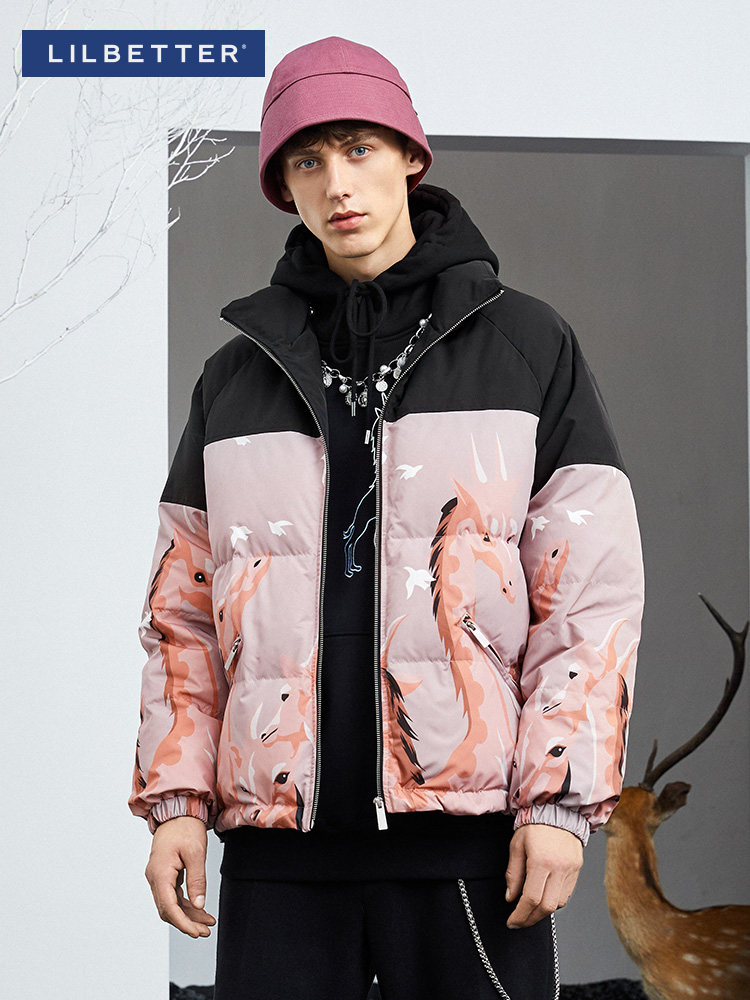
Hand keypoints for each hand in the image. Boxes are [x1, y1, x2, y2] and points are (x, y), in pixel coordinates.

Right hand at [144, 815, 215, 937]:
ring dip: (188, 915)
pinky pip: (173, 894)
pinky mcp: (165, 874)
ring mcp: (158, 876)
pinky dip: (186, 903)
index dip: (183, 923)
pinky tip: (200, 909)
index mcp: (160, 873)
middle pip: (168, 909)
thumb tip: (199, 905)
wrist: (178, 810)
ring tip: (207, 923)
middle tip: (206, 931)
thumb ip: (197, 879)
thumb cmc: (186, 827)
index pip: (168, 907)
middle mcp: (155, 877)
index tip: (197, 932)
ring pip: (171, 904)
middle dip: (186, 922)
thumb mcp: (196, 852)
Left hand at [505, 823, 582, 928]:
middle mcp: (559, 868)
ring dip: (543, 912)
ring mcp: (571, 869)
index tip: (512, 922)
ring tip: (530, 910)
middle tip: (519, 922)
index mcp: (541, 861)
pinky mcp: (577, 869)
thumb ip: (513, 874)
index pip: (531, 899)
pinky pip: (566, 894)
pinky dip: (554, 901)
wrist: (558, 810)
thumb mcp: (516, 846)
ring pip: (558, 903)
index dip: (520, 915)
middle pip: (546, 907)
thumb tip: (510, 898)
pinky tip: (544, 898)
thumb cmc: (534, 825)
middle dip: (531, 919)